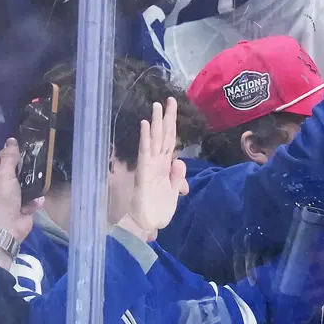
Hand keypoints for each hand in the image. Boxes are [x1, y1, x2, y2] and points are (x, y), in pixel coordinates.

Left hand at [0, 138, 39, 267]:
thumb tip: (11, 140)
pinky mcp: (22, 205)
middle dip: (26, 170)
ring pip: (27, 183)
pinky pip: (32, 198)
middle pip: (16, 170)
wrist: (7, 227)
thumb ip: (10, 158)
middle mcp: (0, 183)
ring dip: (33, 186)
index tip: (28, 149)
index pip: (2, 157)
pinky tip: (34, 204)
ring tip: (38, 185)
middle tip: (36, 165)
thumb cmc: (2, 199)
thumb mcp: (6, 175)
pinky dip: (34, 201)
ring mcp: (11, 195)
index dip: (13, 152)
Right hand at [117, 99, 188, 241]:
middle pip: (163, 136)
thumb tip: (180, 161)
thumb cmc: (159, 209)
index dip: (172, 125)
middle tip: (169, 99)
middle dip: (166, 118)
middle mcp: (157, 162)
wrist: (148, 224)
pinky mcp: (144, 172)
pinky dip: (146, 138)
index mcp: (165, 166)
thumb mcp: (174, 192)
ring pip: (154, 140)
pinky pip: (145, 152)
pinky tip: (146, 124)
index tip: (175, 108)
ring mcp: (150, 166)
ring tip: (157, 105)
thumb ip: (177, 177)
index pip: (170, 141)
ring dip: (155, 123)